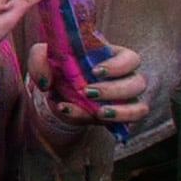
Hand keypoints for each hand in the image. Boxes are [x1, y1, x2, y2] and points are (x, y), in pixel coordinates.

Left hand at [28, 40, 150, 127]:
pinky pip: (122, 125)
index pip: (131, 59)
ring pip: (140, 108)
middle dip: (115, 90)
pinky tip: (77, 115)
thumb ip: (40, 59)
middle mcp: (124, 78)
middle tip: (88, 91)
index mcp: (112, 56)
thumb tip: (46, 82)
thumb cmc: (55, 65)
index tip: (95, 70)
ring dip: (121, 112)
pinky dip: (101, 123)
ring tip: (98, 112)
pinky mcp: (115, 118)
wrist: (54, 89)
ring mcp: (123, 100)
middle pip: (138, 84)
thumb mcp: (43, 55)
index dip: (119, 66)